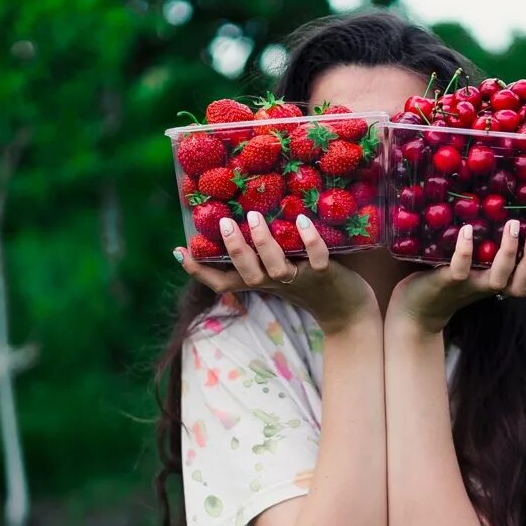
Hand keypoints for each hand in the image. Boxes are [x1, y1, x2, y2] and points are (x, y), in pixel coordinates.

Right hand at [174, 212, 377, 334]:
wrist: (346, 309)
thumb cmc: (308, 284)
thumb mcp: (278, 271)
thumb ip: (259, 254)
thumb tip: (241, 216)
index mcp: (259, 282)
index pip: (221, 282)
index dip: (199, 270)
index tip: (179, 250)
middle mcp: (274, 283)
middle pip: (246, 274)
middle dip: (234, 250)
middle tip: (224, 223)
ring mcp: (299, 279)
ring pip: (276, 267)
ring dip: (264, 243)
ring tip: (255, 217)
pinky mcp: (324, 274)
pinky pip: (316, 257)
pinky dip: (310, 239)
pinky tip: (302, 220)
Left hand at [386, 220, 525, 334]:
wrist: (414, 308)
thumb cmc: (448, 278)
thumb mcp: (474, 263)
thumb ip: (489, 246)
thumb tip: (507, 209)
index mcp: (500, 284)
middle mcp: (489, 288)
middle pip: (522, 285)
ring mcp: (469, 286)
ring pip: (498, 279)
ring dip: (508, 253)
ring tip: (512, 226)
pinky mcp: (446, 282)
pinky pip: (459, 269)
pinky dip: (465, 251)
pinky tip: (468, 231)